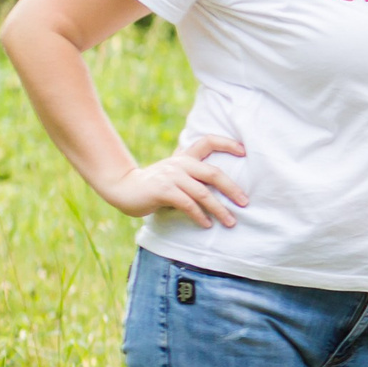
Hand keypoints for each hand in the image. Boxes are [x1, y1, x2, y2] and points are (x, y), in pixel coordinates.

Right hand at [96, 136, 248, 228]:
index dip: (227, 143)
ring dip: (219, 209)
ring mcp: (171, 176)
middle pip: (213, 173)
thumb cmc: (154, 185)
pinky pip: (187, 204)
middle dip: (232, 189)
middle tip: (245, 202)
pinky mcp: (163, 190)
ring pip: (202, 193)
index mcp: (185, 157)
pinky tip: (206, 224)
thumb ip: (193, 176)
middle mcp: (180, 163)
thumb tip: (224, 190)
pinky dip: (199, 215)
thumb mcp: (175, 175)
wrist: (122, 188)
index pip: (208, 142)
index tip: (245, 151)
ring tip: (230, 221)